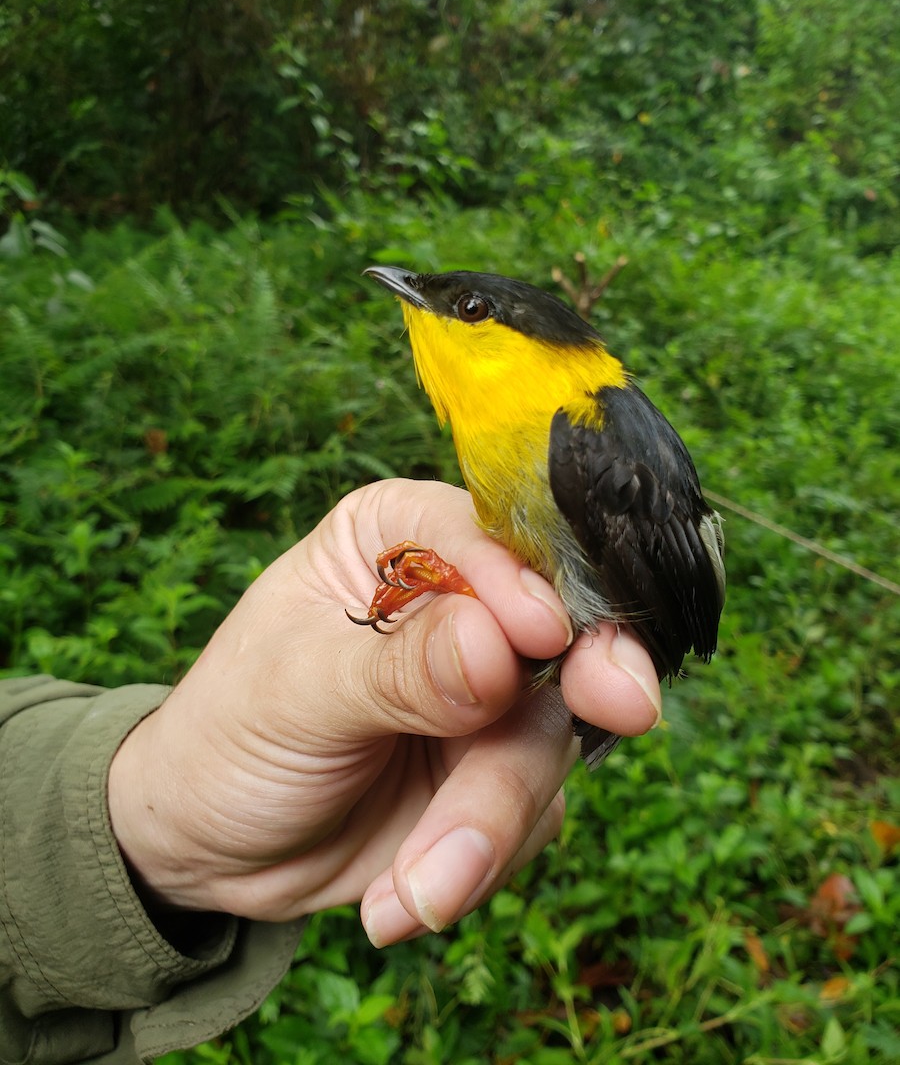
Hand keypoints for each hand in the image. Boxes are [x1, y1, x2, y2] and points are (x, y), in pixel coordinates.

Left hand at [109, 480, 660, 945]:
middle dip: (593, 676)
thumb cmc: (229, 733)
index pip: (488, 537)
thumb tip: (497, 647)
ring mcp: (490, 693)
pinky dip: (476, 862)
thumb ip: (398, 669)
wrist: (212, 846)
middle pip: (561, 627)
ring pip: (548, 739)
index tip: (541, 636)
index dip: (524, 581)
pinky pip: (533, 815)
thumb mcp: (296, 691)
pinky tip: (400, 896)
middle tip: (625, 707)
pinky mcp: (499, 772)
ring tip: (417, 887)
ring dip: (489, 819)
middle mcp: (459, 605)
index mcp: (398, 542)